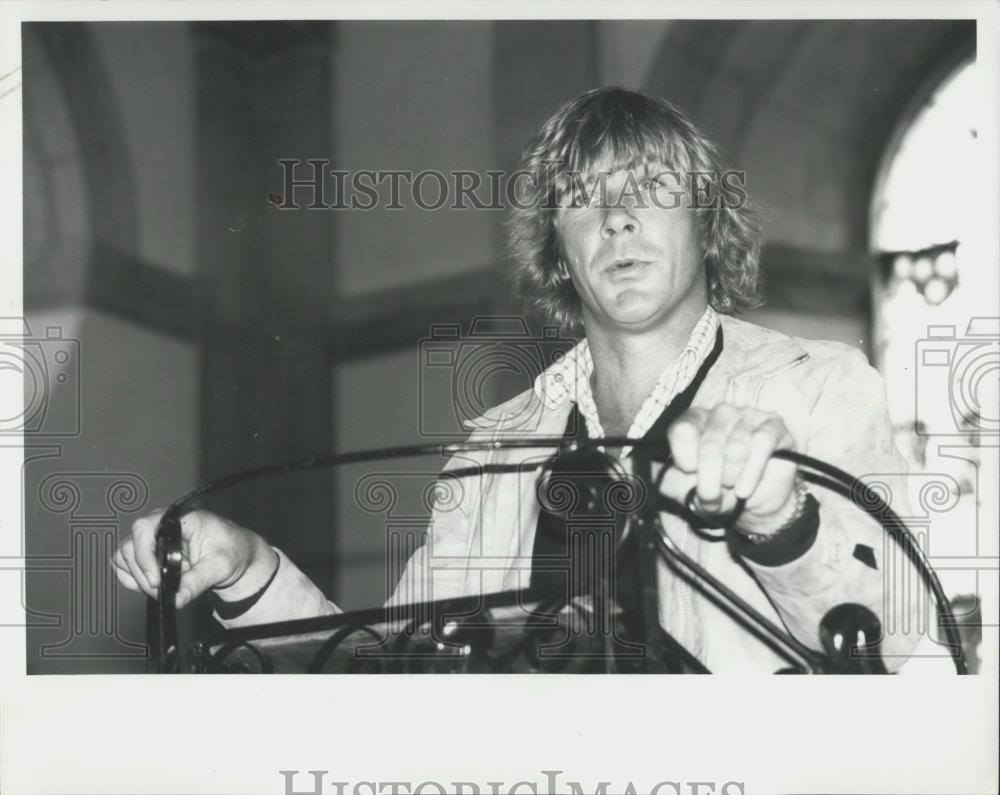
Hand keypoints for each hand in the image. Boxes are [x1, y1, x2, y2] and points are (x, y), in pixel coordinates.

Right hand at [110, 510, 276, 607]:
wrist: (235, 556)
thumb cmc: (231, 551)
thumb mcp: (220, 567)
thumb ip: (197, 582)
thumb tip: (176, 599)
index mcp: (180, 519)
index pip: (145, 528)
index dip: (145, 555)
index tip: (156, 579)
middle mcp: (161, 524)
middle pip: (131, 545)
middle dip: (143, 573)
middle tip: (161, 590)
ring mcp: (152, 538)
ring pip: (124, 555)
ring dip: (138, 577)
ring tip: (161, 587)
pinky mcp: (147, 552)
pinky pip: (124, 565)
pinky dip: (132, 579)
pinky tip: (152, 584)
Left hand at [664, 403, 798, 534]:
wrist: (754, 505)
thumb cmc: (717, 491)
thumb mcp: (683, 490)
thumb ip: (658, 479)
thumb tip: (629, 469)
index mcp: (694, 420)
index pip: (682, 430)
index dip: (685, 459)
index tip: (690, 473)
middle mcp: (720, 412)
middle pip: (710, 444)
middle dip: (710, 480)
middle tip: (711, 497)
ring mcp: (748, 416)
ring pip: (737, 447)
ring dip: (732, 478)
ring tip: (732, 488)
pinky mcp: (774, 427)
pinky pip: (762, 444)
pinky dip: (752, 472)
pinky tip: (746, 488)